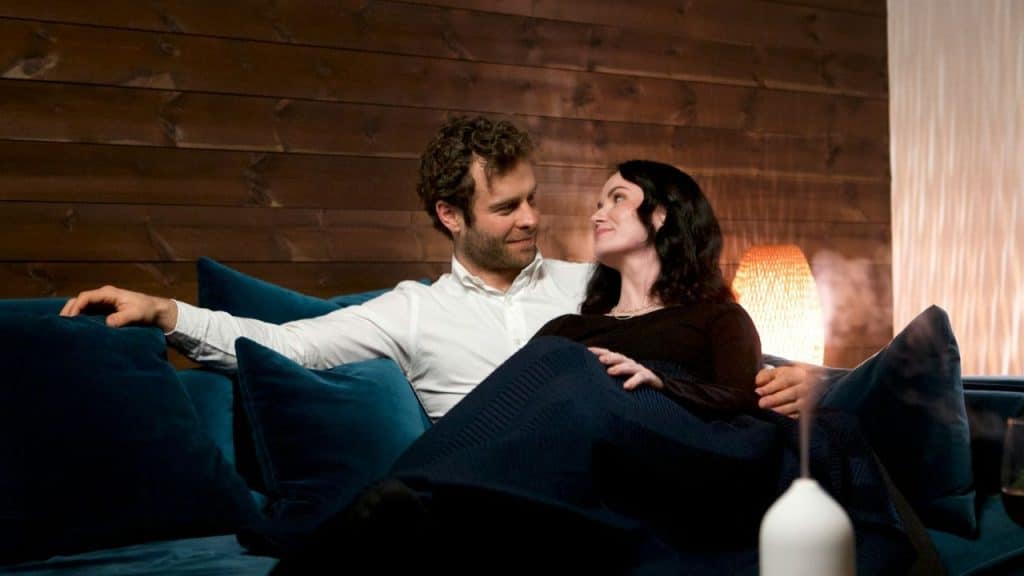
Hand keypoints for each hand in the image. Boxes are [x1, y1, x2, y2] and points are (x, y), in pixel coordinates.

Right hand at [60, 285, 177, 331]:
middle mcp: (103, 296)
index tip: (70, 319)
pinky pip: (88, 312)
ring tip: (64, 327)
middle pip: (79, 299)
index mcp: (108, 293)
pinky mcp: (105, 310)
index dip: (76, 307)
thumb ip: (122, 318)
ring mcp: (103, 302)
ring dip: (73, 314)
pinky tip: (75, 328)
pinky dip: (80, 318)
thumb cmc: (146, 310)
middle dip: (69, 309)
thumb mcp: (136, 314)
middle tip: (60, 324)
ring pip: (82, 305)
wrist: (156, 311)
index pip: (85, 297)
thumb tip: (107, 323)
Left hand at [588, 347, 663, 390]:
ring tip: (610, 372)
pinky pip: (641, 378)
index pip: (608, 353)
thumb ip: (605, 375)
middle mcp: (629, 362)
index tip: (587, 351)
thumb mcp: (617, 378)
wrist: (656, 386)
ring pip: (629, 366)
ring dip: (620, 368)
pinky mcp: (648, 377)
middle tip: (600, 360)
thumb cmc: (631, 382)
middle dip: (609, 358)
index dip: (598, 351)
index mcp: (620, 361)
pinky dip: (634, 381)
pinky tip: (626, 387)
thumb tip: (587, 377)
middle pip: (618, 357)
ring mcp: (639, 369)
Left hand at [755, 365, 811, 417]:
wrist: (814, 385)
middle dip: (775, 399)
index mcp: (798, 374)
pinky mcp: (809, 412)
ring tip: (768, 410)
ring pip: (795, 406)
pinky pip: (798, 415)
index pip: (785, 380)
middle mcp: (806, 386)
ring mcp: (810, 400)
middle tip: (761, 403)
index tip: (758, 392)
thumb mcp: (780, 372)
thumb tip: (758, 382)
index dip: (771, 387)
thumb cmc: (792, 378)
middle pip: (792, 393)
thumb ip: (767, 375)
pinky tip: (778, 416)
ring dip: (780, 409)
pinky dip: (787, 416)